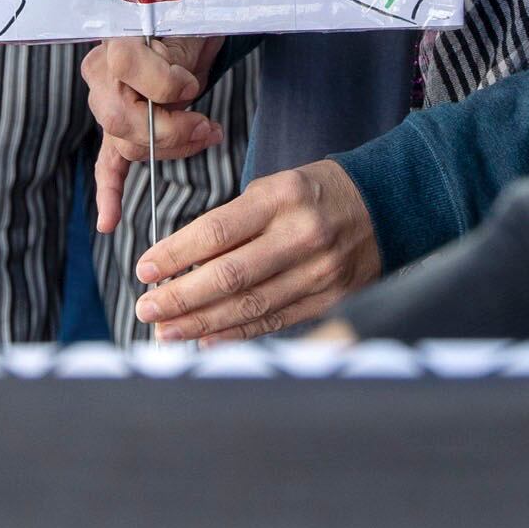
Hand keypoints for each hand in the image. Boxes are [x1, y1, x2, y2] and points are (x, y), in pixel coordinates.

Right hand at [82, 36, 226, 230]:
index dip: (164, 83)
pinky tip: (108, 221)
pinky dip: (109, 193)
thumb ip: (179, 61)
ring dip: (170, 149)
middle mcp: (99, 73)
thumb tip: (186, 101)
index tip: (191, 81)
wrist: (187, 26)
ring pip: (128, 144)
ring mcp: (104, 103)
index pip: (126, 70)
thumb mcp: (188, 28)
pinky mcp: (118, 128)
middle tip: (207, 127)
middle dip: (170, 132)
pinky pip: (108, 164)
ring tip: (205, 134)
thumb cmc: (189, 22)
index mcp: (114, 42)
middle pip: (122, 121)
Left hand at [130, 160, 379, 344]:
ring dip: (201, 323)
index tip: (144, 269)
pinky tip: (206, 339)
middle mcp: (301, 236)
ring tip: (166, 330)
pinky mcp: (330, 299)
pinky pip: (274, 321)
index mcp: (281, 198)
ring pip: (249, 306)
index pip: (215, 232)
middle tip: (147, 308)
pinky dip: (236, 334)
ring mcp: (319, 272)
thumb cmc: (315, 194)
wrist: (384, 204)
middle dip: (181, 297)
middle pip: (229, 276)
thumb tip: (182, 264)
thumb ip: (232, 223)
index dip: (175, 255)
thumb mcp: (273, 188)